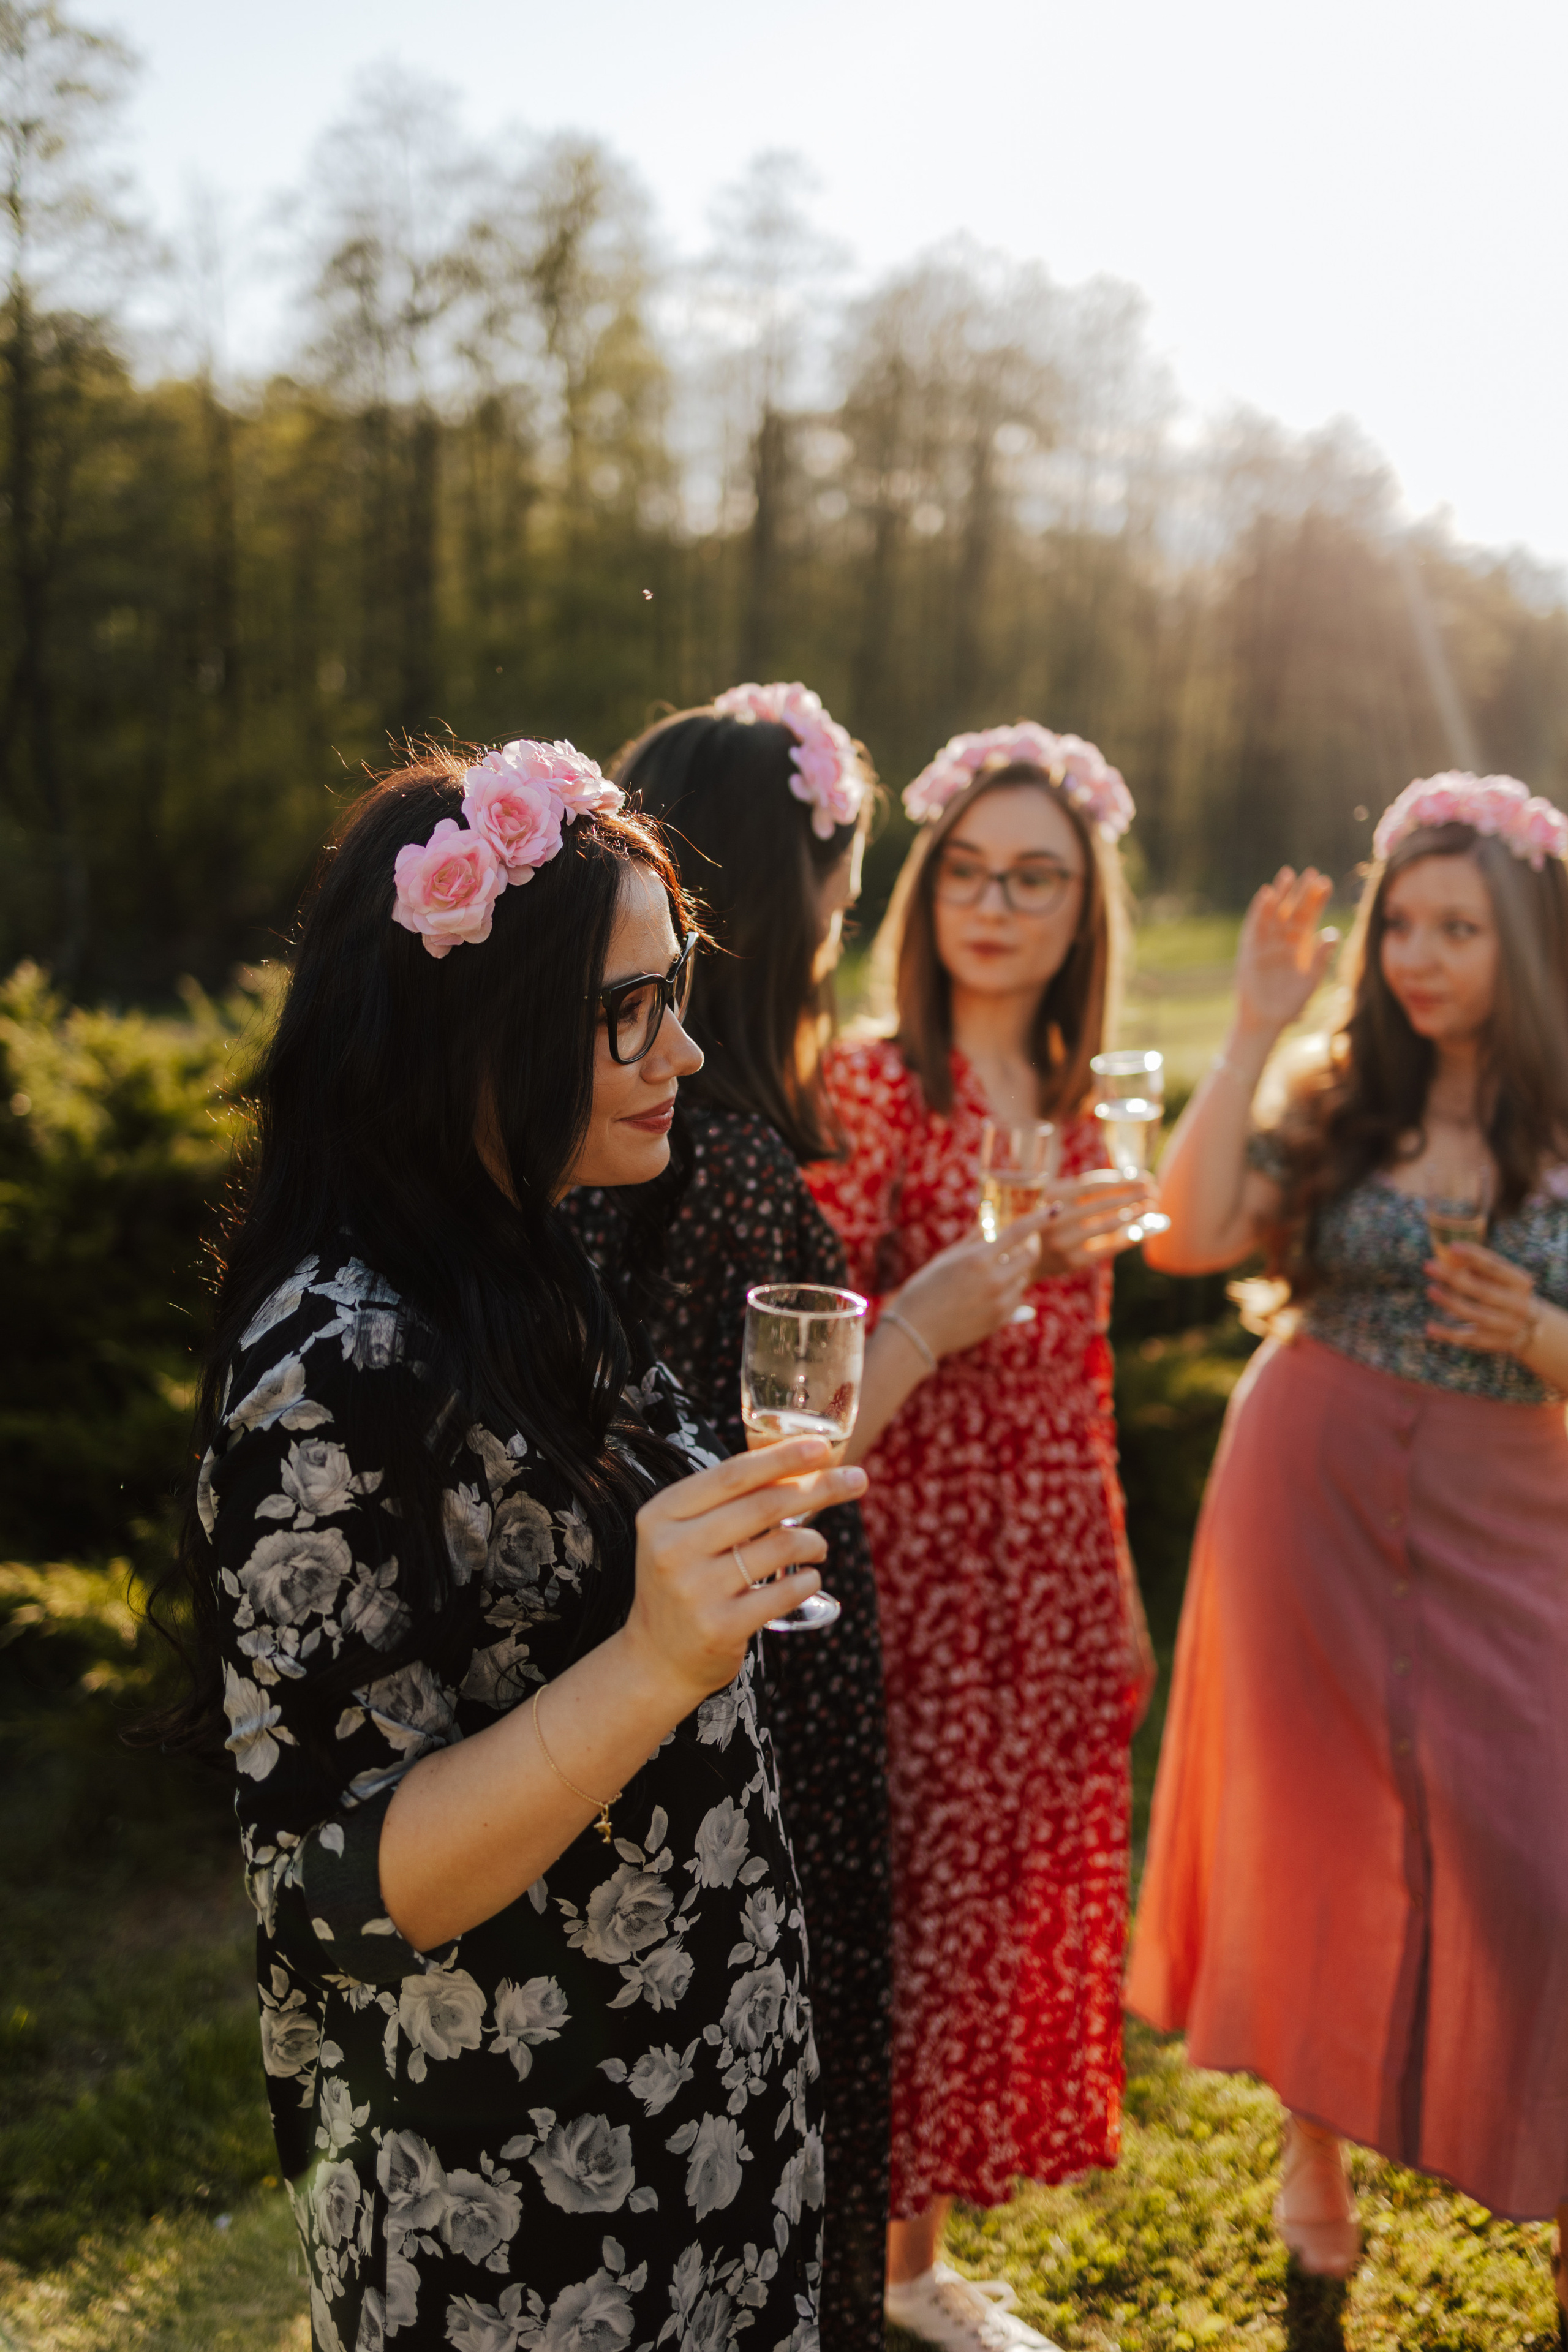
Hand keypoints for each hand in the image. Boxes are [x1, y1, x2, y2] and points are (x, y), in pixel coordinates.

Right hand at [626, 1440, 867, 1705]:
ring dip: (814, 1541)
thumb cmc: (688, 1580)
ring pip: (781, 1546)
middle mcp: (673, 1548)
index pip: (732, 1475)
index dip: (781, 1457)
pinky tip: (808, 1578)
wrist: (657, 1659)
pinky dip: (808, 1580)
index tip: (823, 1446)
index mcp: (663, 1513)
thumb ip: (730, 1501)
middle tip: (857, 1481)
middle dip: (819, 1488)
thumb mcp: (688, 1534)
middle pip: (764, 1505)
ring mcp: (695, 1590)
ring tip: (817, 1546)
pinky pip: (785, 1592)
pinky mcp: (719, 1627)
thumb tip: (805, 1463)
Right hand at [886, 1207, 1059, 1356]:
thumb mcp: (947, 1258)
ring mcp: (1000, 1302)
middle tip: (1017, 1245)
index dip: (1040, 1218)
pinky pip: (1017, 1299)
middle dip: (1028, 1247)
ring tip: (989, 1276)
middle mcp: (994, 1279)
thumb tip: (990, 1217)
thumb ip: (973, 1238)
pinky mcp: (1002, 1319)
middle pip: (1030, 1256)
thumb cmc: (926, 1289)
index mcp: (978, 1259)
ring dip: (1015, 1271)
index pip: (1019, 1231)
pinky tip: (985, 1295)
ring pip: (1023, 1278)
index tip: (1054, 1209)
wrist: (918, 1331)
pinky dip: (1009, 1292)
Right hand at [1034, 1169, 1160, 1271]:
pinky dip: (1131, 1237)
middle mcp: (1055, 1217)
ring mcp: (1063, 1241)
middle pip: (1103, 1202)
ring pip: (1108, 1225)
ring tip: (1152, 1207)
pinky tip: (1147, 1230)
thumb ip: (1089, 1190)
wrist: (1027, 1257)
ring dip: (1135, 1215)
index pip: (1094, 1184)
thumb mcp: (1060, 1199)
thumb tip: (1133, 1178)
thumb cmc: (1052, 1221)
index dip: (1122, 1180)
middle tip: (1154, 1190)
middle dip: (1133, 1195)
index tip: (1144, 1177)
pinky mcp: (1073, 1261)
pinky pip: (1109, 1247)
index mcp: (1052, 1194)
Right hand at [1235, 867, 1336, 1039]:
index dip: (1317, 900)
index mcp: (1301, 945)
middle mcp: (1284, 940)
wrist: (1266, 1019)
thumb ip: (1322, 958)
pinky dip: (1260, 910)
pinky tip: (1267, 894)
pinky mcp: (1250, 949)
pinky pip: (1255, 926)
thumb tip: (1333, 933)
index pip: (1310, 916)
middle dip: (1301, 891)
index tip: (1326, 882)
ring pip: (1274, 913)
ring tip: (1288, 875)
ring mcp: (1266, 943)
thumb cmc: (1290, 1003)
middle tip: (1311, 872)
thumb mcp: (1311, 981)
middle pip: (1293, 909)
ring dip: (1281, 894)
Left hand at [1425, 1240, 1540, 1355]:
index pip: (1496, 1267)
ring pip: (1475, 1314)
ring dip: (1450, 1302)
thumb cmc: (1505, 1293)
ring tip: (1431, 1290)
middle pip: (1483, 1291)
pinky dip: (1447, 1333)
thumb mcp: (1502, 1279)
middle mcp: (1518, 1305)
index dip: (1475, 1256)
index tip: (1452, 1247)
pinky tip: (1429, 1328)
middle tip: (1429, 1266)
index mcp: (1521, 1283)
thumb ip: (1479, 1268)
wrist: (1531, 1329)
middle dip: (1454, 1278)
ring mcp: (1506, 1326)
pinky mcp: (1493, 1342)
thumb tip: (1448, 1254)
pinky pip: (1467, 1338)